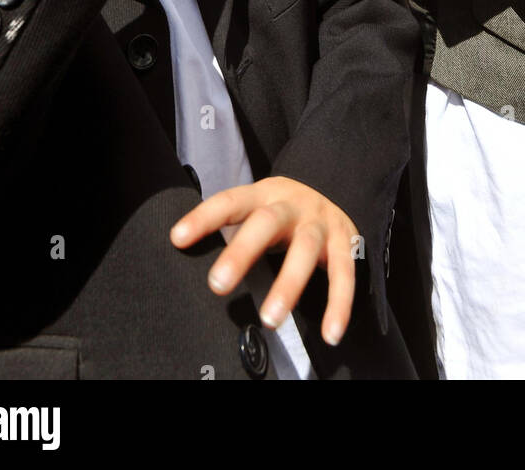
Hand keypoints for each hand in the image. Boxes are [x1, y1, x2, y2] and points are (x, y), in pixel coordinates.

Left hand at [170, 176, 359, 346]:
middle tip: (217, 284)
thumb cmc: (284, 213)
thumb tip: (188, 261)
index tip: (178, 238)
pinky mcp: (347, 242)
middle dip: (242, 251)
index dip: (204, 217)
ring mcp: (321, 222)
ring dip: (288, 284)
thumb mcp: (257, 210)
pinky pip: (343, 274)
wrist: (336, 192)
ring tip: (270, 319)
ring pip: (305, 249)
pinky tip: (330, 333)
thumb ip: (232, 230)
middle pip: (267, 222)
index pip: (230, 201)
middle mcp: (293, 204)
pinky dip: (338, 304)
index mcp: (264, 194)